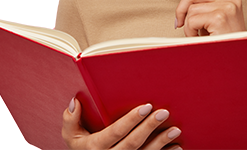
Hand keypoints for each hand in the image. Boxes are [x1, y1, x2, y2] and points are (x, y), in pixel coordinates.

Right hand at [62, 98, 181, 149]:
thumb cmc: (82, 145)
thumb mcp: (71, 135)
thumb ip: (70, 119)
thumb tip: (75, 101)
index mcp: (94, 147)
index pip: (115, 133)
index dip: (131, 120)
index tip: (146, 106)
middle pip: (132, 144)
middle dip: (149, 127)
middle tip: (164, 112)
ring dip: (162, 143)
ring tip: (175, 130)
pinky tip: (176, 147)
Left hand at [174, 0, 245, 35]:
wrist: (235, 62)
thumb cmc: (224, 41)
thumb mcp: (213, 16)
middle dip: (181, 7)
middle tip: (178, 21)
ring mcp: (227, 7)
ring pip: (191, 7)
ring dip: (187, 23)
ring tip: (196, 34)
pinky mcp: (219, 17)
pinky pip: (191, 19)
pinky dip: (189, 31)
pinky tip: (198, 38)